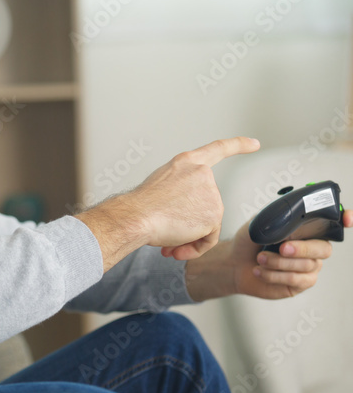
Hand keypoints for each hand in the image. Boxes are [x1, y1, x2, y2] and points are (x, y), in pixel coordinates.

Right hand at [130, 137, 260, 259]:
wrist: (136, 217)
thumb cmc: (140, 205)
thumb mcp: (161, 184)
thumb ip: (181, 189)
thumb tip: (188, 216)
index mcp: (187, 162)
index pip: (219, 149)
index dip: (238, 145)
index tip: (255, 144)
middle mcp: (203, 174)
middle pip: (206, 203)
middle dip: (189, 221)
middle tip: (167, 231)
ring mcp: (211, 194)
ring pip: (207, 223)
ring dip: (187, 236)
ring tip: (166, 238)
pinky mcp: (214, 215)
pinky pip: (208, 238)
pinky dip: (194, 247)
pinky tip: (176, 248)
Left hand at [186, 209, 352, 300]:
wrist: (234, 262)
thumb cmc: (249, 241)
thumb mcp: (258, 223)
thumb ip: (275, 216)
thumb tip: (288, 216)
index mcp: (307, 229)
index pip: (335, 223)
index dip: (345, 219)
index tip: (347, 219)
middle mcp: (313, 248)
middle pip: (324, 249)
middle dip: (303, 249)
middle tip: (282, 247)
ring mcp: (309, 267)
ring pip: (306, 266)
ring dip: (279, 262)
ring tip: (260, 259)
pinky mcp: (300, 284)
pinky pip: (296, 280)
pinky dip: (275, 275)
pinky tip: (260, 271)